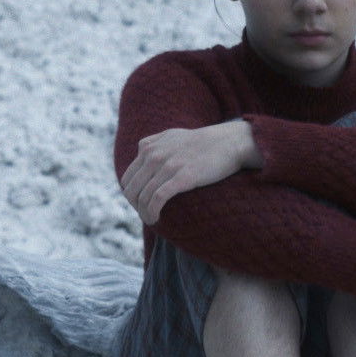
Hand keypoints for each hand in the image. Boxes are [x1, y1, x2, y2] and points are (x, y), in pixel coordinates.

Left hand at [119, 122, 256, 224]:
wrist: (228, 142)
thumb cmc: (201, 142)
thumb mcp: (172, 136)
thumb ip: (154, 143)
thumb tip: (142, 152)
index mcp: (148, 147)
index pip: (127, 178)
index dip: (131, 195)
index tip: (141, 204)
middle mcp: (154, 155)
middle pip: (132, 189)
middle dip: (136, 206)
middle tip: (146, 215)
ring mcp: (167, 165)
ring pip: (143, 196)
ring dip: (144, 213)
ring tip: (151, 220)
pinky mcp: (182, 177)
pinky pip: (157, 199)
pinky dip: (152, 212)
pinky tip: (155, 219)